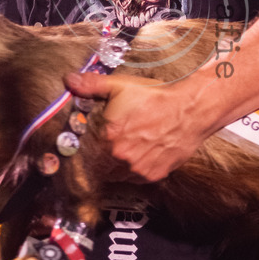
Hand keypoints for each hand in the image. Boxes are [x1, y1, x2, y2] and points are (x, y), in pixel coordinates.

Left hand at [64, 72, 204, 181]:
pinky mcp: (153, 175)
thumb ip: (91, 86)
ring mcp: (137, 168)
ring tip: (128, 148)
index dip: (89, 146)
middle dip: (103, 155)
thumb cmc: (156, 97)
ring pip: (117, 173)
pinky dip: (135, 169)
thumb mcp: (121, 86)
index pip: (86, 150)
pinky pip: (136, 178)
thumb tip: (68, 81)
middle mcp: (120, 156)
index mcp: (108, 136)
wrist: (190, 110)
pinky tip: (142, 153)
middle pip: (100, 164)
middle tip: (114, 143)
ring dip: (118, 164)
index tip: (94, 142)